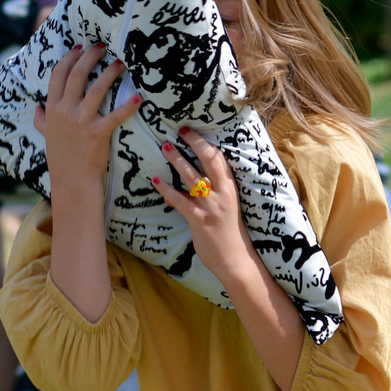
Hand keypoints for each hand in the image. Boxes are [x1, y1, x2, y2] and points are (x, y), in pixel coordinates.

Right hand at [34, 45, 143, 192]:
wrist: (72, 181)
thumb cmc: (61, 157)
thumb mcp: (46, 136)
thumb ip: (42, 120)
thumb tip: (38, 107)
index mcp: (52, 109)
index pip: (58, 75)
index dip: (69, 58)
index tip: (80, 47)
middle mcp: (65, 111)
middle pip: (77, 75)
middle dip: (90, 56)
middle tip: (102, 47)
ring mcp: (81, 122)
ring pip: (97, 89)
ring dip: (110, 73)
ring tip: (121, 62)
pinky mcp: (98, 133)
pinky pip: (115, 115)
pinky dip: (128, 105)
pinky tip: (139, 97)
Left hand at [155, 129, 251, 285]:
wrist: (235, 259)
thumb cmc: (229, 234)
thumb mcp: (226, 208)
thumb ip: (213, 195)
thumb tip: (188, 187)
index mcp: (230, 188)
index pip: (220, 159)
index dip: (205, 143)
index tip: (191, 132)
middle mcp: (222, 193)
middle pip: (209, 160)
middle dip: (194, 143)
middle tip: (179, 131)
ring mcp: (211, 206)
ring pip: (192, 176)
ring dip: (177, 160)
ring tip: (165, 146)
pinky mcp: (199, 219)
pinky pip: (179, 200)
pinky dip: (166, 189)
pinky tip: (156, 181)